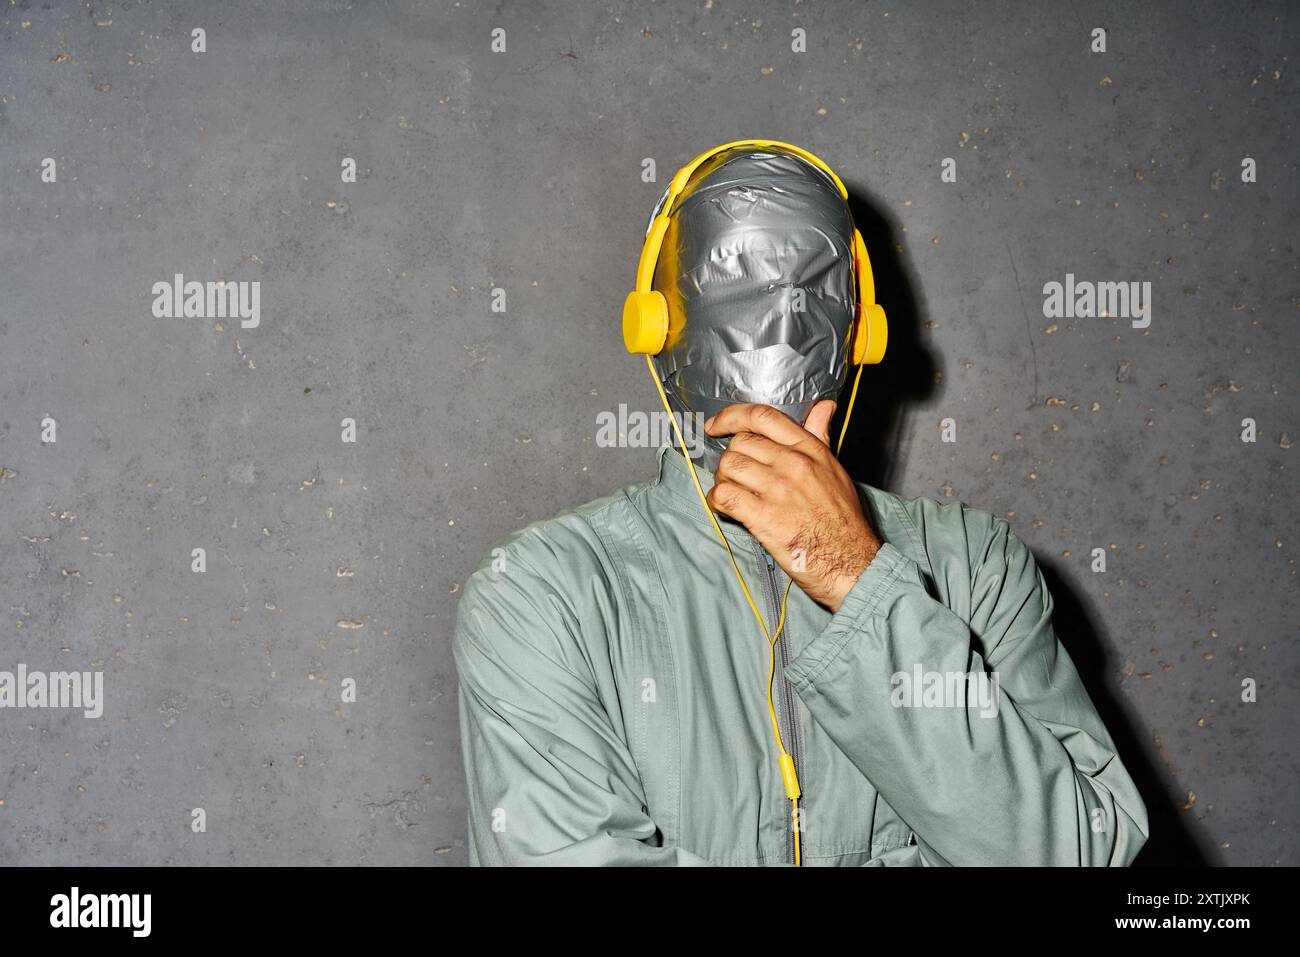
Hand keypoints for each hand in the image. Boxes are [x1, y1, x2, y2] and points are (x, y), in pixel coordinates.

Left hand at [703, 400, 881, 612]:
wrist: (852, 561)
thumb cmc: (844, 519)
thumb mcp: (836, 470)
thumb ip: (822, 436)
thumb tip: (824, 407)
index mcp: (810, 450)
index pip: (763, 417)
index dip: (731, 416)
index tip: (715, 426)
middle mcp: (793, 464)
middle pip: (740, 443)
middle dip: (731, 459)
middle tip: (736, 478)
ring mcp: (778, 490)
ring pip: (728, 467)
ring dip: (723, 480)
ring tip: (733, 494)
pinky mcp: (763, 517)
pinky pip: (723, 495)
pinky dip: (716, 501)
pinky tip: (725, 508)